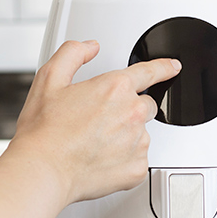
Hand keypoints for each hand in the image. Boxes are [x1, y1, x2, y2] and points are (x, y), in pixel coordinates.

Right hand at [11, 40, 179, 203]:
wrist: (44, 170)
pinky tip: (101, 160)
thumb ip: (73, 54)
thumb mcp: (50, 79)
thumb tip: (90, 47)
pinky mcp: (138, 168)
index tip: (172, 67)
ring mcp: (138, 142)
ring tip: (95, 143)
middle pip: (145, 105)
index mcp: (115, 88)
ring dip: (126, 136)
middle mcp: (133, 113)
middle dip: (128, 110)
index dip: (163, 67)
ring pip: (142, 134)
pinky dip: (124, 160)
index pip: (149, 72)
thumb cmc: (45, 131)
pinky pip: (138, 160)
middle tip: (99, 122)